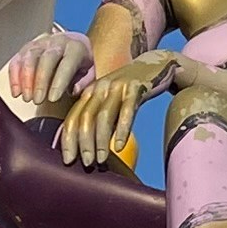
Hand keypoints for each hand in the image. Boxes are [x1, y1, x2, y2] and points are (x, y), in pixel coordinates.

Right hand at [0, 27, 96, 114]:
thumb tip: (74, 90)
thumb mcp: (91, 71)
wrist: (73, 42)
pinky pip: (17, 60)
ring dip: (25, 79)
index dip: (59, 82)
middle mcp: (57, 42)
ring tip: (26, 98)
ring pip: (29, 58)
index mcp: (75, 48)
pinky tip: (16, 93)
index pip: (67, 63)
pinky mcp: (26, 48)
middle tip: (37, 100)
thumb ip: (85, 82)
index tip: (53, 99)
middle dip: (40, 81)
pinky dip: (14, 77)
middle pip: (46, 59)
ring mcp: (40, 43)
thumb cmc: (82, 61)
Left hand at [56, 52, 177, 168]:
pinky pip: (127, 112)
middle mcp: (101, 87)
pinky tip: (119, 146)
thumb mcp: (111, 99)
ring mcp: (118, 87)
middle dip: (83, 143)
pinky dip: (121, 130)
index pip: (73, 118)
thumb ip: (99, 115)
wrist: (158, 64)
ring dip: (100, 141)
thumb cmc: (132, 89)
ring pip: (103, 117)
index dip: (68, 140)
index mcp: (90, 91)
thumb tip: (88, 145)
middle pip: (85, 118)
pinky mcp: (136, 88)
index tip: (69, 160)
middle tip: (87, 163)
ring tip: (101, 159)